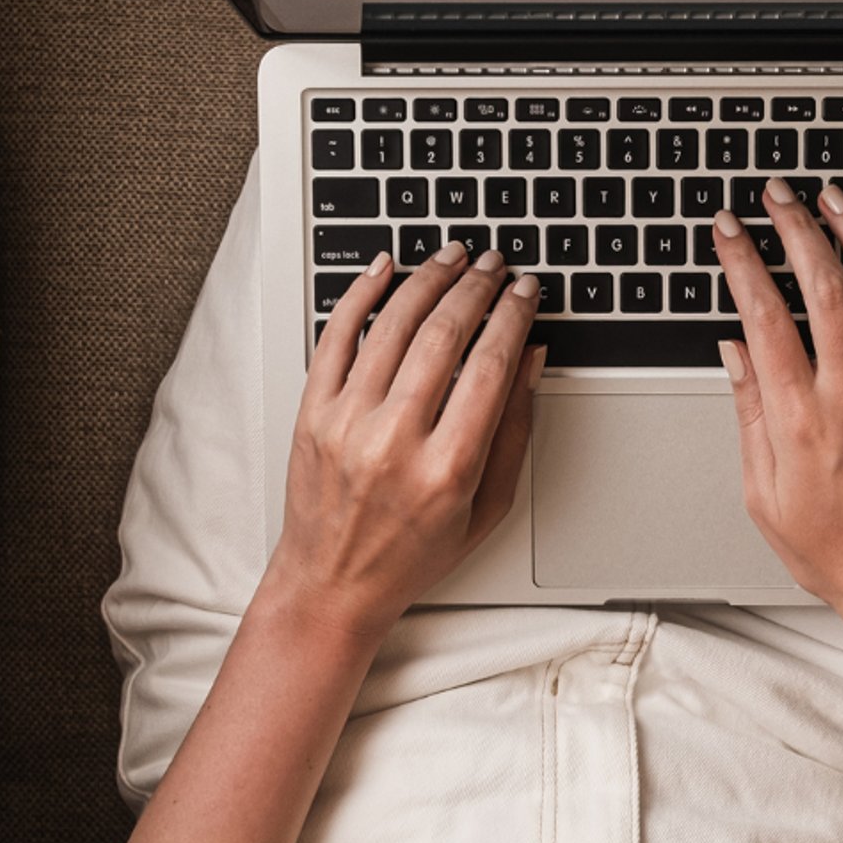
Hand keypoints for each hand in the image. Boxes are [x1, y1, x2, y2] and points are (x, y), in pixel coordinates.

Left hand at [266, 243, 543, 650]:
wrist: (332, 585)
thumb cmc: (411, 555)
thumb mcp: (486, 508)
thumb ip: (514, 432)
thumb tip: (530, 359)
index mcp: (447, 468)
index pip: (490, 365)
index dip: (513, 316)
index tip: (526, 292)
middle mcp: (394, 440)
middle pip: (444, 335)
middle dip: (477, 288)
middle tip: (496, 265)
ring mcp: (347, 423)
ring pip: (393, 325)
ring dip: (429, 280)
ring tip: (452, 257)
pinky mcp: (312, 413)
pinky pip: (335, 336)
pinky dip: (360, 294)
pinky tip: (385, 269)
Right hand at [711, 178, 842, 645]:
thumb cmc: (837, 555)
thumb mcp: (764, 496)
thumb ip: (749, 417)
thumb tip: (735, 352)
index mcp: (800, 417)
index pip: (763, 315)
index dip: (741, 262)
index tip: (728, 230)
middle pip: (822, 287)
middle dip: (795, 229)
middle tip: (778, 195)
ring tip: (838, 199)